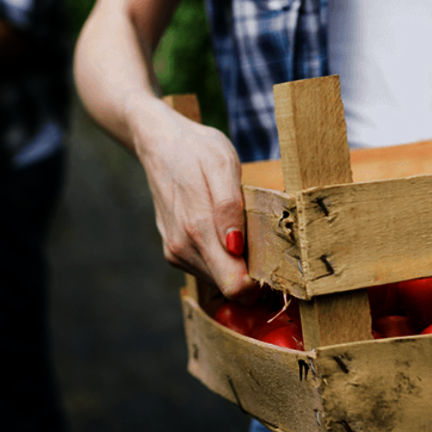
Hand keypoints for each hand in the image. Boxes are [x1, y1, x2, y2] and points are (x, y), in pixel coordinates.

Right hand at [127, 95, 258, 301]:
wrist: (158, 143)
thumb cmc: (196, 150)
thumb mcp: (222, 165)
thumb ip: (229, 207)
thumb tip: (235, 246)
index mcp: (198, 230)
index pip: (234, 287)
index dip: (258, 283)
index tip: (273, 262)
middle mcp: (182, 248)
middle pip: (230, 288)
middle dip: (251, 272)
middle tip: (264, 240)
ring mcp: (175, 252)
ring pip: (218, 280)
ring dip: (236, 263)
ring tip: (242, 229)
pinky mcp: (173, 252)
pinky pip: (207, 269)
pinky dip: (222, 257)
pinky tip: (224, 230)